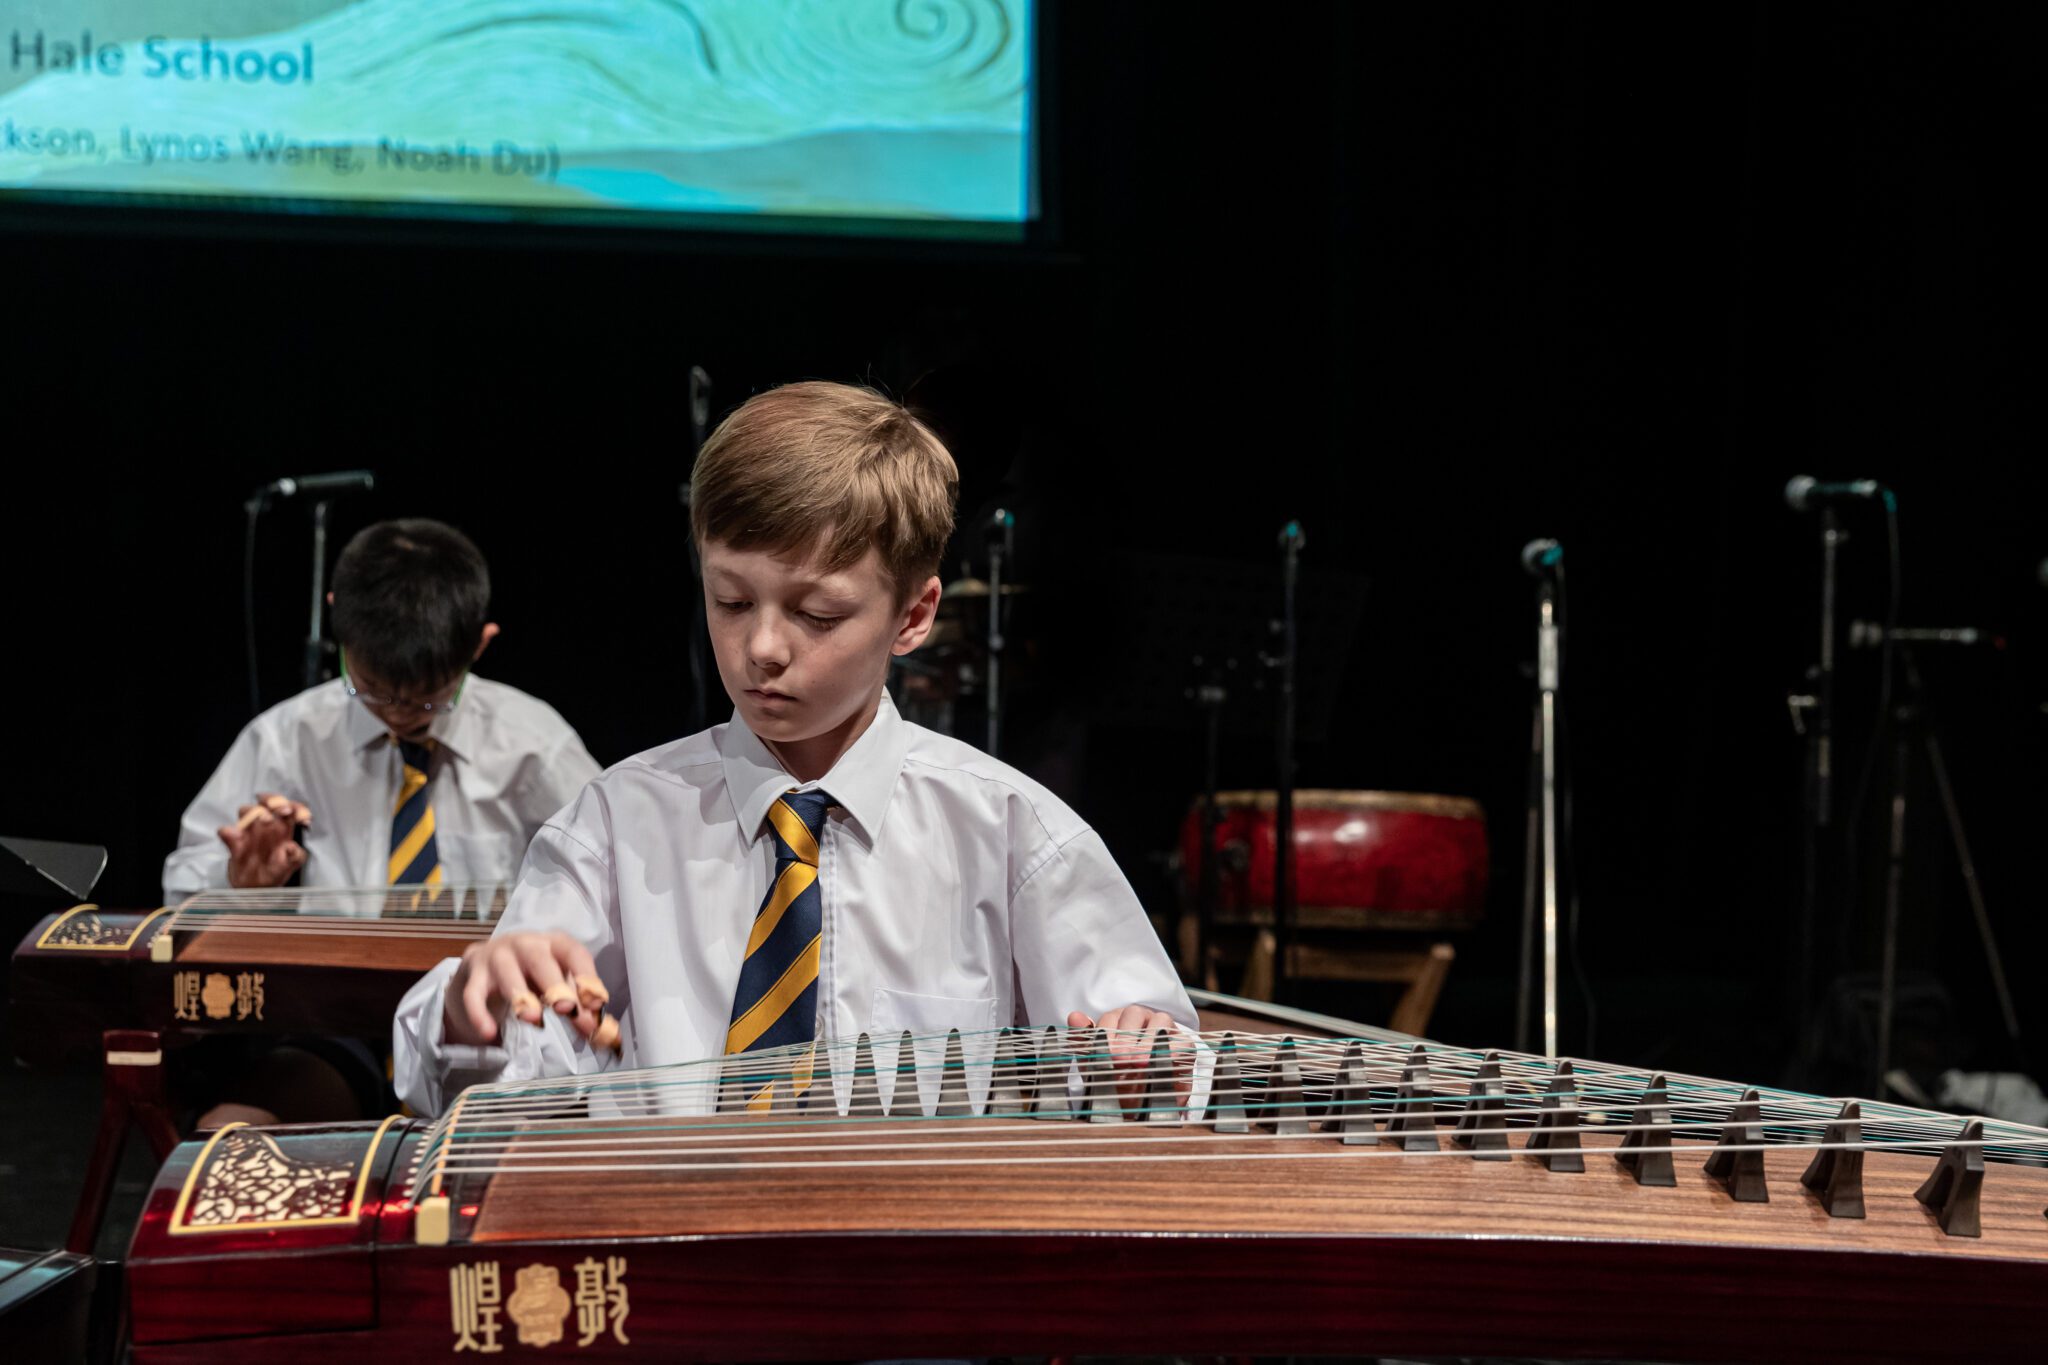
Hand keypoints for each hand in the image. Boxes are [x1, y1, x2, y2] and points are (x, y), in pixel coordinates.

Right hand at [217, 794, 311, 887]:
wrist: (256, 888)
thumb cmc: (274, 872)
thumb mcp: (290, 866)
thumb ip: (295, 857)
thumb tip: (292, 848)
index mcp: (283, 829)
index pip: (291, 809)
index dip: (298, 809)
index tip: (301, 818)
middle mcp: (266, 826)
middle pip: (268, 802)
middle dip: (276, 802)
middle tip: (283, 810)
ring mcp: (248, 832)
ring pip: (247, 811)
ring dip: (255, 812)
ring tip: (264, 820)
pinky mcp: (233, 842)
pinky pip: (227, 831)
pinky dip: (229, 832)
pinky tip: (235, 836)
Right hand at [444, 931, 606, 1046]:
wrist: (485, 964)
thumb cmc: (531, 973)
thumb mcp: (557, 982)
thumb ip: (579, 1004)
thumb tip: (602, 1030)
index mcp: (553, 943)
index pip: (573, 953)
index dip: (587, 976)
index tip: (597, 1002)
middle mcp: (525, 944)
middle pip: (540, 960)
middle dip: (555, 984)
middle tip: (567, 1009)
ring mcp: (496, 957)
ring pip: (507, 972)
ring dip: (521, 996)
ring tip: (533, 1019)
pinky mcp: (473, 975)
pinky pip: (473, 994)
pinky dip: (480, 1014)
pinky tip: (489, 1033)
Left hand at [1067, 1004, 1191, 1101]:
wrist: (1142, 1106)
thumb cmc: (1116, 1079)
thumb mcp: (1095, 1064)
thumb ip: (1083, 1041)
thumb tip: (1074, 1016)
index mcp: (1118, 1020)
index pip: (1109, 1018)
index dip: (1104, 1035)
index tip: (1101, 1056)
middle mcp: (1142, 1019)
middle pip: (1134, 1013)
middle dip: (1125, 1038)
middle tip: (1118, 1062)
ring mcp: (1165, 1030)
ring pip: (1160, 1019)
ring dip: (1147, 1042)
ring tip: (1138, 1063)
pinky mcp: (1184, 1046)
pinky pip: (1181, 1040)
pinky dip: (1170, 1051)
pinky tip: (1157, 1065)